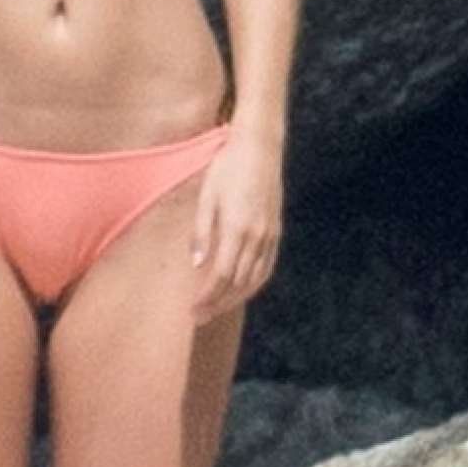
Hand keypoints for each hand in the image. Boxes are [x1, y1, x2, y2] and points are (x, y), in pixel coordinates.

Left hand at [191, 128, 282, 322]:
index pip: (221, 275)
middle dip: (218, 303)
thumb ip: (202, 233)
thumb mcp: (207, 197)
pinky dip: (254, 284)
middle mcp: (257, 236)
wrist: (259, 148)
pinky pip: (267, 267)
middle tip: (199, 318)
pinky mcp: (276, 231)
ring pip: (255, 279)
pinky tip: (242, 290)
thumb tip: (196, 265)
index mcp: (237, 228)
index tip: (192, 310)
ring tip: (216, 309)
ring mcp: (270, 235)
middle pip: (238, 283)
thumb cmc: (227, 168)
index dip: (207, 296)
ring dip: (235, 298)